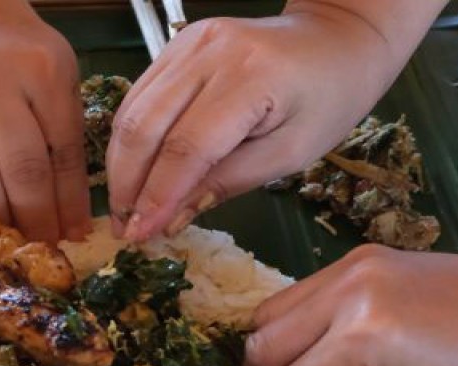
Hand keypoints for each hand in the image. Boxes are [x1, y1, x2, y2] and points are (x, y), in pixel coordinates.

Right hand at [106, 0, 445, 240]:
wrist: (335, 38)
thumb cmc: (328, 98)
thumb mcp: (290, 153)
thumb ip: (228, 183)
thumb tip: (170, 218)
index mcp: (250, 78)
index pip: (187, 146)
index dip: (158, 195)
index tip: (140, 235)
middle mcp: (209, 51)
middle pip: (146, 125)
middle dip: (128, 185)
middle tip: (125, 229)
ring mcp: (188, 43)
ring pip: (132, 110)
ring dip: (122, 166)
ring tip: (125, 209)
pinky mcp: (178, 45)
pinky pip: (140, 96)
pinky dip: (131, 140)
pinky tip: (135, 173)